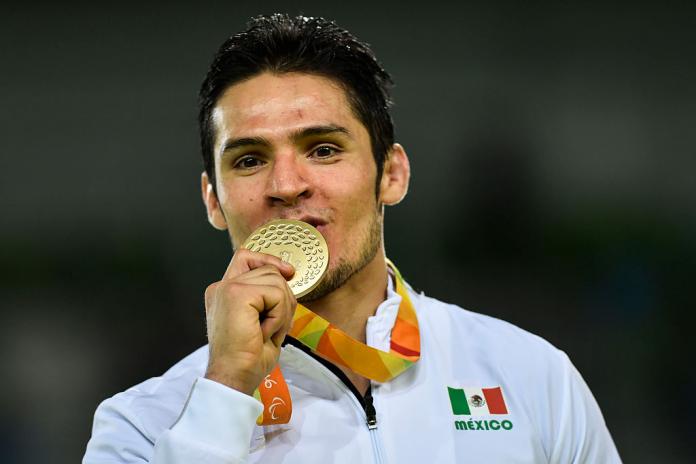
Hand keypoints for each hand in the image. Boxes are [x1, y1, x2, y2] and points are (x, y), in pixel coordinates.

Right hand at [203, 249, 295, 395]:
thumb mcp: (261, 321)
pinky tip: (264, 332)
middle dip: (283, 298)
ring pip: (276, 281)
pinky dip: (279, 316)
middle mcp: (221, 286)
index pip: (246, 258)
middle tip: (273, 327)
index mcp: (224, 293)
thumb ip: (269, 296)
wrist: (233, 377)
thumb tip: (287, 274)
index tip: (288, 272)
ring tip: (267, 331)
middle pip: (268, 270)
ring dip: (282, 310)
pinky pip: (276, 294)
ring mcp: (227, 288)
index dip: (269, 260)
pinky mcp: (237, 293)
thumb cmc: (247, 358)